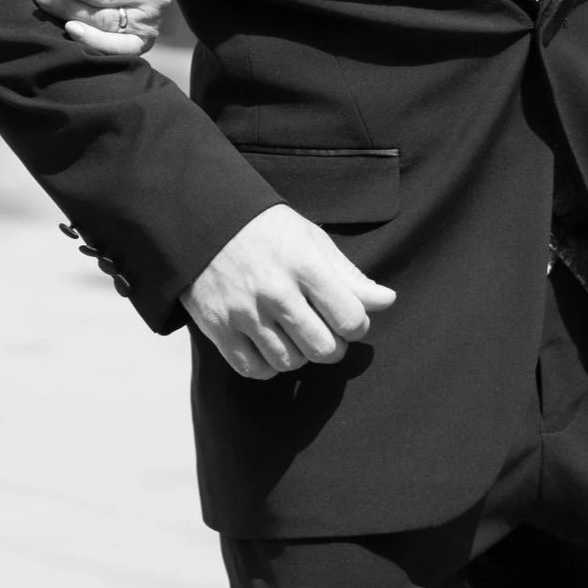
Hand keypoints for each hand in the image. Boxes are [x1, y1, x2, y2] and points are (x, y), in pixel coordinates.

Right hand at [181, 204, 395, 378]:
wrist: (200, 218)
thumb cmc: (264, 229)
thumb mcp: (309, 238)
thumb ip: (348, 275)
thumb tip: (387, 301)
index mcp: (302, 264)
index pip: (351, 320)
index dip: (355, 323)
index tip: (344, 315)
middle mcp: (274, 291)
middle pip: (324, 350)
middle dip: (331, 345)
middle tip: (321, 328)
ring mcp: (244, 312)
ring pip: (290, 363)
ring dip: (298, 354)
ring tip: (292, 332)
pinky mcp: (218, 328)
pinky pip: (255, 369)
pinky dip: (267, 364)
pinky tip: (268, 342)